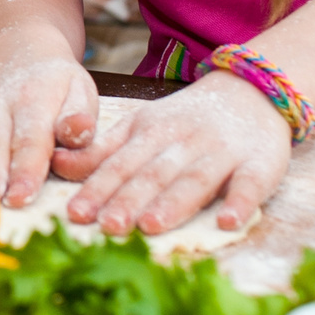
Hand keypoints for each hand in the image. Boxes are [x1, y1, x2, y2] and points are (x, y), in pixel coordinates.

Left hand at [48, 71, 289, 233]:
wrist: (251, 87)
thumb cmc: (186, 119)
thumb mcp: (140, 125)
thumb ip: (101, 149)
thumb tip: (55, 165)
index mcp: (150, 130)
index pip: (120, 162)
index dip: (98, 188)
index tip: (75, 214)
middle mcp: (183, 140)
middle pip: (153, 173)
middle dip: (129, 199)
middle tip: (108, 226)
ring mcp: (222, 151)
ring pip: (195, 178)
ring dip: (174, 203)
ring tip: (152, 226)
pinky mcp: (260, 162)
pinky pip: (250, 183)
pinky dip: (240, 202)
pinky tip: (228, 223)